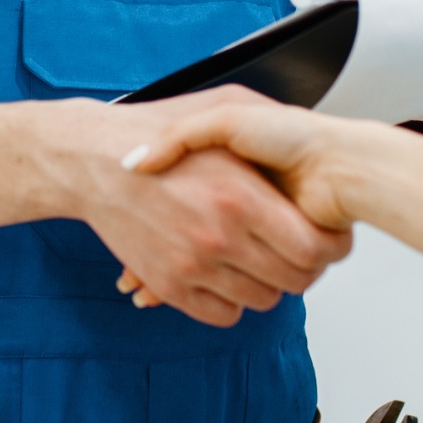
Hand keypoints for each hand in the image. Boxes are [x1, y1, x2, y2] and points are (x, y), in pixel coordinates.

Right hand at [65, 92, 353, 328]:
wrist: (93, 160)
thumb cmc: (154, 132)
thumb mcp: (222, 107)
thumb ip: (272, 117)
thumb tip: (314, 140)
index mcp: (241, 196)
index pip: (313, 248)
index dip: (330, 247)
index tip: (328, 238)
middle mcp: (220, 236)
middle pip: (295, 280)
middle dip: (305, 267)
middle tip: (299, 250)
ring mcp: (193, 266)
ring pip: (262, 300)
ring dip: (269, 283)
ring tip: (261, 259)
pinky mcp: (170, 285)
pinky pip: (224, 314)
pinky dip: (232, 301)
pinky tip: (230, 275)